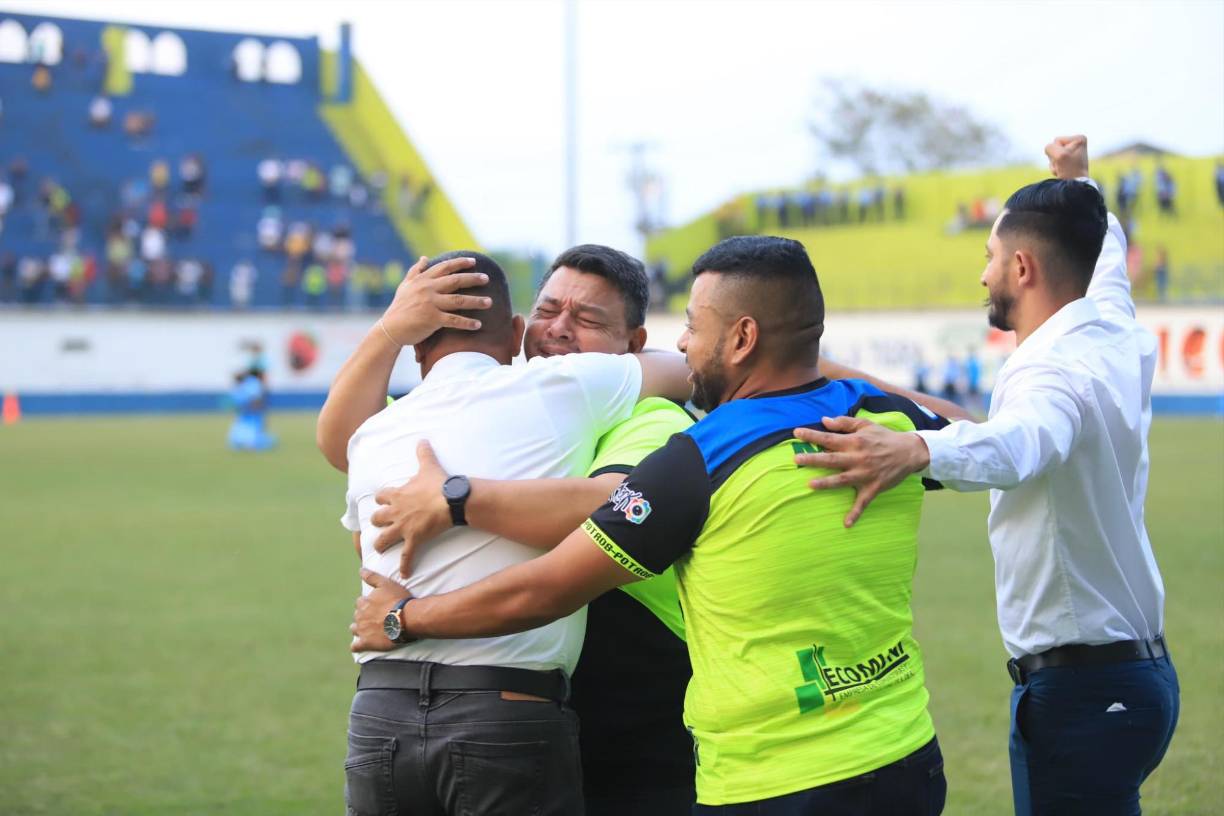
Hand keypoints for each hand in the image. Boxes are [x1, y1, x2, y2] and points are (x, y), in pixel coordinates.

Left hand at [350, 568, 411, 651]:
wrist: (406, 619)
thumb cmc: (398, 600)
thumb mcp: (386, 583)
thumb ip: (371, 576)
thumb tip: (360, 570)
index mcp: (364, 603)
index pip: (361, 602)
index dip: (368, 604)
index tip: (376, 605)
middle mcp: (360, 616)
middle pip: (358, 615)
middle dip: (364, 616)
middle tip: (376, 617)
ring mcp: (362, 630)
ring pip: (355, 629)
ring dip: (359, 629)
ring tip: (369, 630)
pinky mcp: (366, 643)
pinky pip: (355, 646)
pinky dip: (356, 645)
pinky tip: (360, 645)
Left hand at [371, 440, 451, 577]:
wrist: (449, 499)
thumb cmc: (438, 483)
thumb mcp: (428, 465)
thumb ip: (423, 452)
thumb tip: (422, 438)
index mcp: (398, 495)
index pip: (381, 497)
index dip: (380, 500)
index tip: (381, 502)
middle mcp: (396, 512)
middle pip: (378, 519)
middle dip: (377, 523)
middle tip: (379, 526)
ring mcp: (403, 527)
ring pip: (384, 539)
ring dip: (381, 545)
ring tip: (379, 550)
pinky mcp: (414, 539)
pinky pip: (406, 556)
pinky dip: (405, 566)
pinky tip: (403, 574)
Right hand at [379, 255, 491, 346]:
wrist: (390, 328)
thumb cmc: (399, 307)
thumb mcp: (405, 286)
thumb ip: (416, 271)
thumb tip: (424, 257)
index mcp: (423, 280)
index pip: (445, 267)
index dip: (460, 263)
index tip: (473, 261)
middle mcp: (428, 289)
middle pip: (455, 281)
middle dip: (473, 279)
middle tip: (487, 278)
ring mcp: (430, 304)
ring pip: (458, 300)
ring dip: (476, 301)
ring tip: (489, 302)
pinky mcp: (432, 319)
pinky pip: (454, 320)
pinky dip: (467, 323)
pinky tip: (478, 325)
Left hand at [792, 416, 930, 527]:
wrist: (910, 452)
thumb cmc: (884, 437)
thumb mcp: (866, 425)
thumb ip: (844, 423)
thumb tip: (824, 421)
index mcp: (855, 442)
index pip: (829, 438)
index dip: (812, 436)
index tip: (796, 433)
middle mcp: (858, 458)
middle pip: (832, 459)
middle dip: (813, 459)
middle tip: (796, 459)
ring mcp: (865, 474)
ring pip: (843, 480)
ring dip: (827, 483)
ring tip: (810, 484)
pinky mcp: (873, 488)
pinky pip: (863, 502)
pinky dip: (855, 513)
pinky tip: (846, 524)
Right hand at [1045, 135, 1088, 180]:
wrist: (1075, 186)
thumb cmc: (1070, 170)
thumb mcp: (1059, 155)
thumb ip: (1049, 147)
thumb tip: (1048, 149)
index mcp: (1079, 138)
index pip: (1057, 140)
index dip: (1057, 152)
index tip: (1067, 161)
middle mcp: (1078, 143)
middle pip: (1054, 147)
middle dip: (1055, 158)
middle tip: (1064, 166)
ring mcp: (1073, 152)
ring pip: (1053, 155)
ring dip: (1055, 164)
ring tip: (1063, 170)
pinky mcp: (1068, 160)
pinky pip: (1054, 161)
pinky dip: (1055, 168)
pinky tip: (1062, 172)